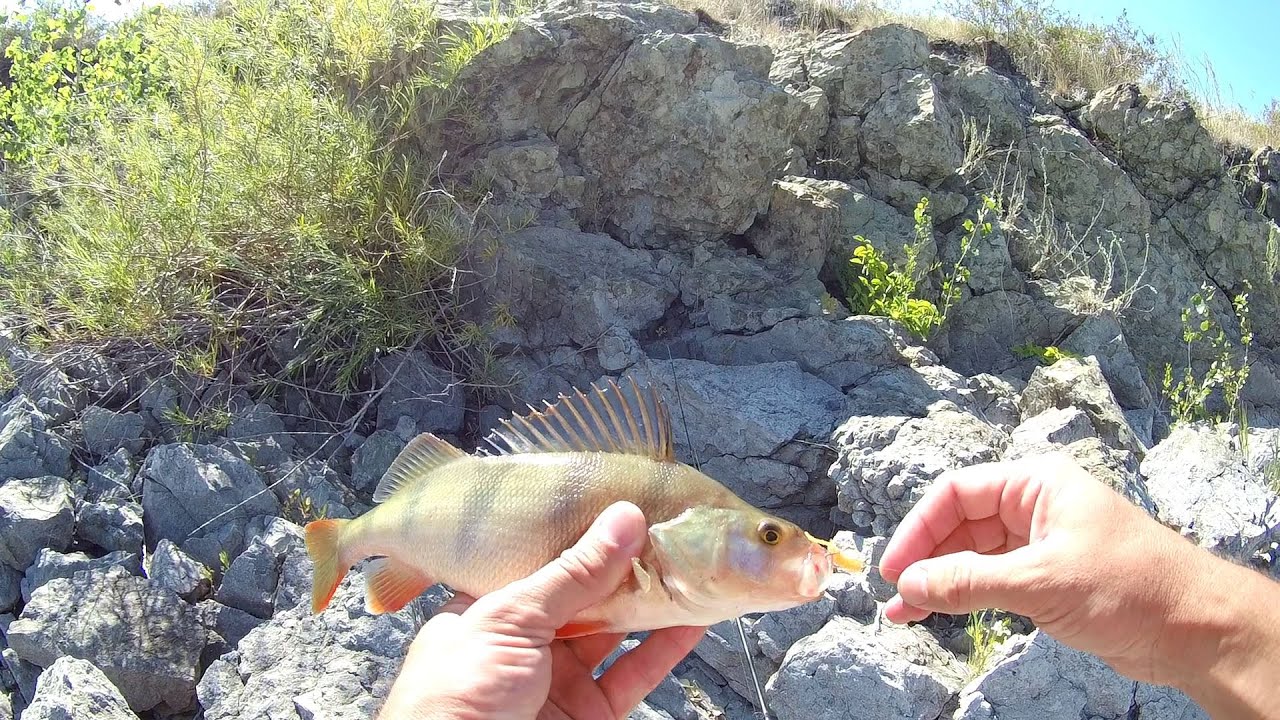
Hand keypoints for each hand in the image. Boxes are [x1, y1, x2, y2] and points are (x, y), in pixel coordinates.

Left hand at [377, 501, 705, 719]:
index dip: (582, 534)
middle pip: (584, 594)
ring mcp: (557, 679)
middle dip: (624, 566)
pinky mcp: (589, 714)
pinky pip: (634, 673)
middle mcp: (523, 642)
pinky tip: (691, 620)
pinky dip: (666, 648)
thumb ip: (571, 573)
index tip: (623, 506)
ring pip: (615, 632)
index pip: (542, 560)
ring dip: (651, 601)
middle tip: (666, 528)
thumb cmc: (455, 700)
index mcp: (486, 609)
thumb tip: (622, 520)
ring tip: (687, 564)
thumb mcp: (509, 620)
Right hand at [878, 453, 1194, 682]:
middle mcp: (1036, 507)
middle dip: (926, 559)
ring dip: (940, 582)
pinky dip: (965, 596)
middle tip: (897, 594)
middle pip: (961, 525)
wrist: (1197, 630)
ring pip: (973, 556)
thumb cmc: (1133, 587)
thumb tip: (909, 585)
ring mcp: (1042, 544)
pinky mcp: (1050, 579)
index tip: (895, 567)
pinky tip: (942, 613)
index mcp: (1037, 484)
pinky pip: (993, 580)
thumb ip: (968, 582)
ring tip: (905, 612)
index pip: (958, 493)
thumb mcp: (1040, 582)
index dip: (919, 529)